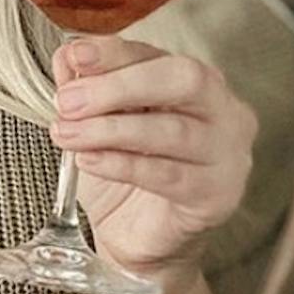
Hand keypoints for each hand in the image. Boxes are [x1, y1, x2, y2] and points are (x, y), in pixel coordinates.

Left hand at [48, 37, 256, 287]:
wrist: (139, 239)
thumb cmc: (125, 173)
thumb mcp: (97, 124)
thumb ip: (86, 88)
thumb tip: (68, 56)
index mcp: (193, 82)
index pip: (157, 54)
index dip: (114, 53)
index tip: (75, 55)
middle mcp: (222, 110)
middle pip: (183, 80)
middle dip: (119, 86)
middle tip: (69, 101)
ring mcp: (227, 154)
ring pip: (173, 130)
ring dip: (110, 129)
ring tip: (67, 134)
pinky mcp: (218, 195)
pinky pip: (169, 175)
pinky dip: (123, 165)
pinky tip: (90, 161)